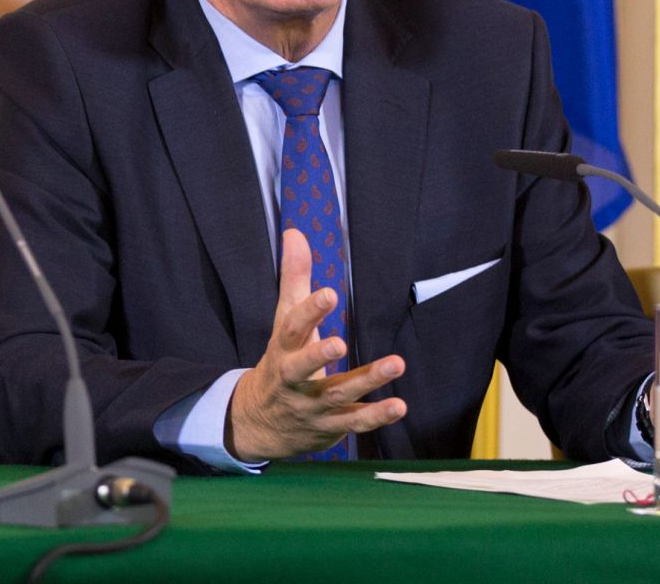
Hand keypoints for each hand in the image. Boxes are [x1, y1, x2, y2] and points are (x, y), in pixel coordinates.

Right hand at [225, 228, 406, 460]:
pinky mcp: (331, 425)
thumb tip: (295, 234)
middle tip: (339, 342)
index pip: (291, 327)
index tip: (328, 293)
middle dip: (318, 355)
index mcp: (282, 349)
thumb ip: (294, 279)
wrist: (261, 421)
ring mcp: (312, 404)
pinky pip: (354, 422)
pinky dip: (376, 416)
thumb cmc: (281, 360)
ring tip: (396, 364)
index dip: (308, 311)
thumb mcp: (284, 321)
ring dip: (367, 380)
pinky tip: (398, 406)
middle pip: (302, 367)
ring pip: (338, 393)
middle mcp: (294, 378)